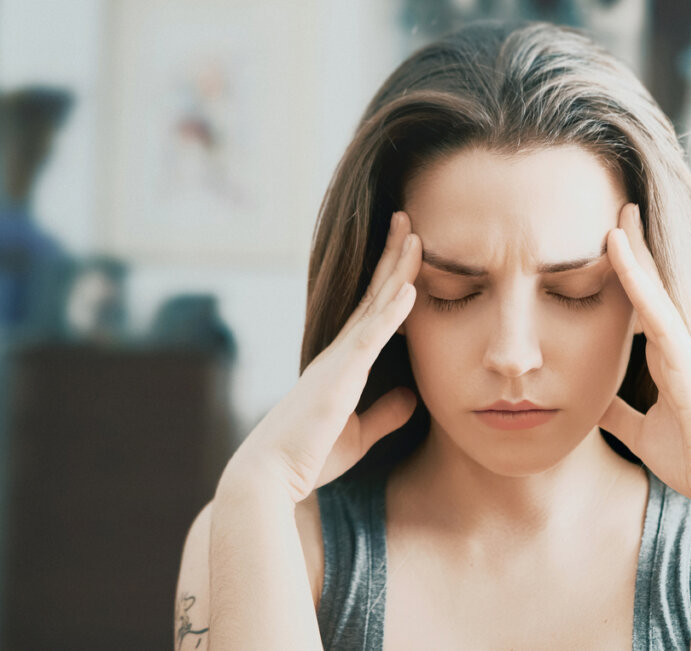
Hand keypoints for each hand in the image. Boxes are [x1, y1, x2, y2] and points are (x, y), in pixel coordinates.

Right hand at [222, 211, 421, 504]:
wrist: (271, 477)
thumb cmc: (308, 459)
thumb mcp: (358, 435)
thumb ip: (384, 414)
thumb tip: (413, 397)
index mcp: (342, 365)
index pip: (372, 312)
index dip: (390, 280)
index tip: (407, 251)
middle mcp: (339, 353)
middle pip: (373, 295)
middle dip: (393, 257)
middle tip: (407, 221)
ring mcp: (339, 361)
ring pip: (374, 305)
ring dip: (396, 269)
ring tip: (414, 234)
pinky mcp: (340, 378)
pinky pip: (371, 337)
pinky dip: (392, 311)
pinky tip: (411, 288)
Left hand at [599, 203, 690, 512]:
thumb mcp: (640, 432)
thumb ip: (618, 414)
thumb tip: (590, 403)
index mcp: (669, 359)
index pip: (643, 306)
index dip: (628, 274)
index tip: (610, 242)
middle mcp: (679, 345)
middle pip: (652, 286)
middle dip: (637, 247)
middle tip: (619, 206)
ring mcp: (685, 349)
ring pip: (656, 288)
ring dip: (637, 250)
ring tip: (620, 211)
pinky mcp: (685, 360)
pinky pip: (654, 310)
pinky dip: (635, 278)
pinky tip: (617, 250)